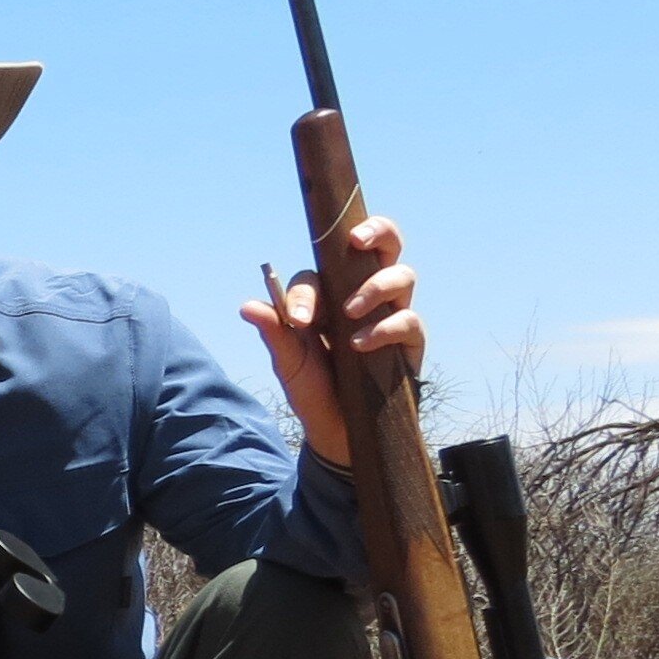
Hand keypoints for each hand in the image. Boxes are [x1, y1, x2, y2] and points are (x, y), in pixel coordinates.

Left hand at [238, 213, 422, 474]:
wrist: (337, 429)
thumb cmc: (312, 388)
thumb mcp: (288, 362)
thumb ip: (274, 332)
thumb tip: (247, 306)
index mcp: (331, 293)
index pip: (322, 271)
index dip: (308, 288)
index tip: (297, 318)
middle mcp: (365, 294)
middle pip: (384, 243)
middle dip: (376, 230)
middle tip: (356, 239)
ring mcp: (392, 313)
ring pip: (403, 275)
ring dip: (376, 286)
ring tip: (351, 312)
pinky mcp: (411, 340)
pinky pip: (409, 320)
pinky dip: (385, 327)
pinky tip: (360, 345)